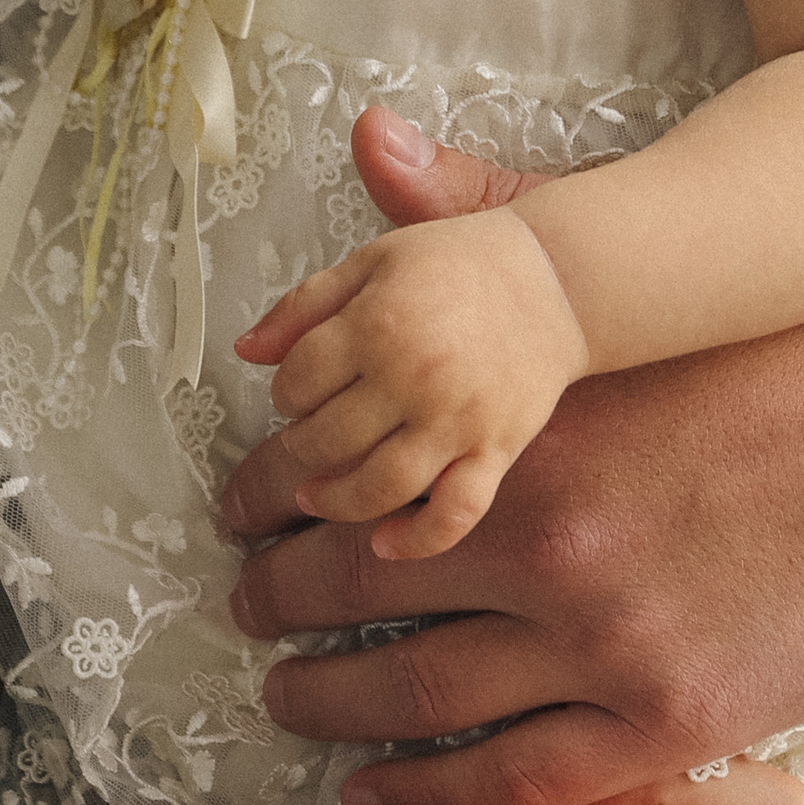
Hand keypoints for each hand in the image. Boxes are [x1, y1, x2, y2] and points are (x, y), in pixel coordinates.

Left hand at [218, 106, 803, 804]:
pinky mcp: (674, 723)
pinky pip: (517, 785)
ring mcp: (608, 649)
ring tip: (289, 699)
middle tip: (244, 606)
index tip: (238, 510)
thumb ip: (485, 220)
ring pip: (418, 703)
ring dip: (331, 705)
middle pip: (354, 593)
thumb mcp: (629, 276)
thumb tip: (369, 139)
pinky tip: (380, 792)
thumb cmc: (789, 347)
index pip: (343, 477)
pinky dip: (432, 798)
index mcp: (525, 435)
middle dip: (278, 601)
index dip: (270, 498)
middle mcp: (548, 549)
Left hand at [235, 210, 590, 554]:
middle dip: (301, 446)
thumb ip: (305, 304)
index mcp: (378, 323)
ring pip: (378, 485)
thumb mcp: (373, 261)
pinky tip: (385, 543)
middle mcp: (415, 376)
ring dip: (335, 500)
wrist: (557, 279)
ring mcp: (458, 420)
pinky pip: (455, 512)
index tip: (294, 392)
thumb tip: (246, 348)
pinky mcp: (497, 450)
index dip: (285, 391)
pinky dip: (417, 539)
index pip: (298, 380)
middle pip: (326, 438)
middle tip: (303, 442)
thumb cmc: (462, 265)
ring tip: (315, 496)